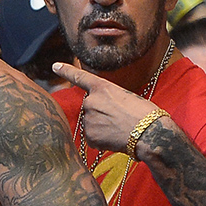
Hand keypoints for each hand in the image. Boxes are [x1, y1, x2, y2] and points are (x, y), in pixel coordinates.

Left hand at [53, 62, 171, 155]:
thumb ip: (108, 99)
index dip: (67, 71)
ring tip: (120, 128)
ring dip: (102, 126)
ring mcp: (88, 119)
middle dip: (101, 112)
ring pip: (91, 122)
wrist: (150, 133)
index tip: (55, 66)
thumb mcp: (126, 97)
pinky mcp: (89, 136)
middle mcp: (91, 102)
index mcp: (102, 88)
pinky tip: (115, 138)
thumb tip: (101, 111)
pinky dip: (102, 139)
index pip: (81, 77)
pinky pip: (93, 137)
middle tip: (119, 118)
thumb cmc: (145, 114)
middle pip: (90, 107)